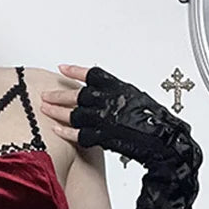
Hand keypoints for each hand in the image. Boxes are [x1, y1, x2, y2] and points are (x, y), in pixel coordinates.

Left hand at [41, 64, 200, 170]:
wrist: (163, 139)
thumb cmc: (154, 120)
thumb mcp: (137, 98)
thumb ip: (117, 97)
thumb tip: (104, 97)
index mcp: (119, 87)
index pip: (92, 75)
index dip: (75, 72)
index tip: (62, 68)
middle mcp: (109, 101)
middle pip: (77, 95)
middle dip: (59, 95)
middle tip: (46, 95)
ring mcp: (104, 118)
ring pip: (74, 113)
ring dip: (57, 111)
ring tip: (45, 109)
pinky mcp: (103, 136)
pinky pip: (79, 134)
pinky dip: (66, 132)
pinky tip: (56, 130)